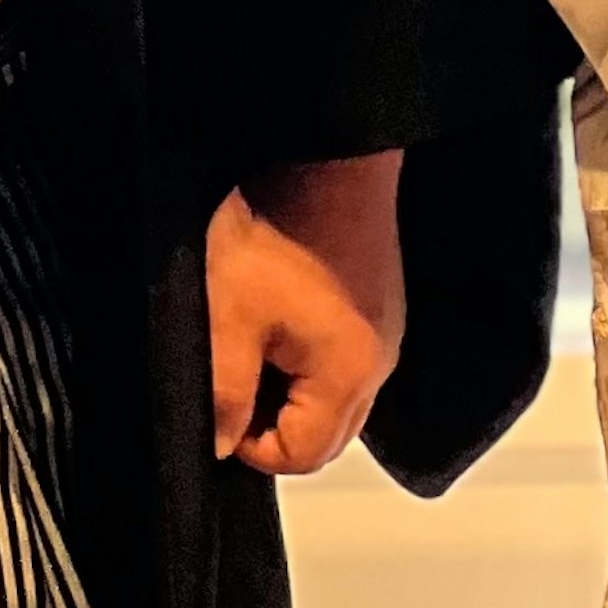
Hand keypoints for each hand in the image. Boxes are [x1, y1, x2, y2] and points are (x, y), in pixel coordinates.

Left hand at [206, 151, 404, 476]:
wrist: (327, 150)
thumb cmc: (278, 228)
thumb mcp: (228, 319)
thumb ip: (224, 396)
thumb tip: (222, 446)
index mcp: (350, 377)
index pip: (301, 457)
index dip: (250, 445)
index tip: (223, 401)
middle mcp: (381, 362)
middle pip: (325, 434)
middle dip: (275, 421)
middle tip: (236, 371)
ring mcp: (386, 329)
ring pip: (335, 396)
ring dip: (292, 386)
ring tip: (255, 336)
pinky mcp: (379, 300)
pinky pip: (346, 357)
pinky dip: (310, 355)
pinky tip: (281, 311)